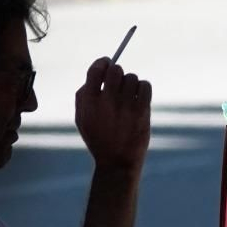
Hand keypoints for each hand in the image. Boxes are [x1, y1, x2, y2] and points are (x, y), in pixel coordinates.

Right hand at [75, 58, 151, 173]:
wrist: (117, 163)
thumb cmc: (98, 140)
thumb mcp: (82, 119)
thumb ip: (83, 95)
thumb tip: (96, 73)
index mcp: (89, 101)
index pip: (96, 69)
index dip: (103, 63)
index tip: (107, 63)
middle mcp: (107, 100)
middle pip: (116, 70)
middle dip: (117, 74)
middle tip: (118, 84)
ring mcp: (126, 105)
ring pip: (132, 78)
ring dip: (131, 84)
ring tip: (128, 98)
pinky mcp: (142, 111)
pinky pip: (145, 86)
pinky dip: (143, 89)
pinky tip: (139, 99)